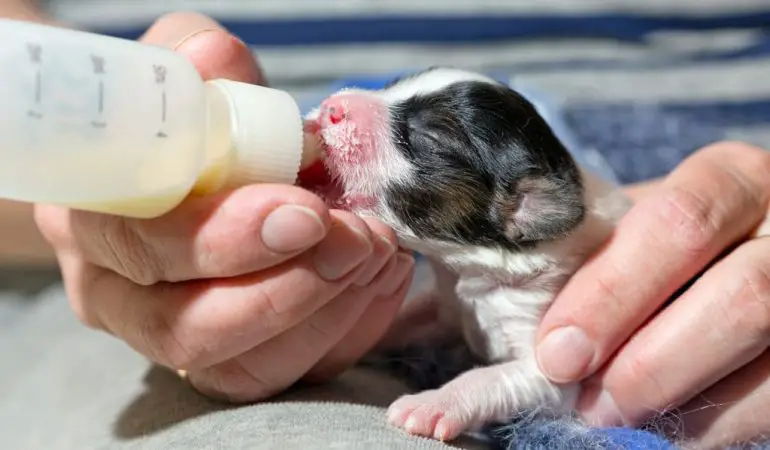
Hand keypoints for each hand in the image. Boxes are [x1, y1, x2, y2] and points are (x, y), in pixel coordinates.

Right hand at [35, 12, 414, 402]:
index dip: (222, 240)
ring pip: (245, 368)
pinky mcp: (239, 358)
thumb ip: (193, 62)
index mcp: (97, 220)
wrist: (200, 166)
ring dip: (327, 313)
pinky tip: (380, 275)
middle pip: (190, 330)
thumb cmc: (189, 117)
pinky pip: (294, 371)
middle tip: (357, 239)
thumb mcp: (185, 72)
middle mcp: (123, 296)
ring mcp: (178, 338)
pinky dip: (351, 327)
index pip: (143, 249)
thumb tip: (216, 61)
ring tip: (377, 250)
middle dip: (289, 291)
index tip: (305, 212)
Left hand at [534, 141, 769, 447]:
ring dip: (680, 406)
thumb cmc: (661, 244)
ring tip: (613, 419)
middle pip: (741, 299)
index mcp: (730, 179)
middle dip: (648, 363)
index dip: (612, 294)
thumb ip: (586, 257)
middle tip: (585, 402)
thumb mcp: (632, 226)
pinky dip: (712, 430)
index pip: (677, 223)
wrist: (738, 251)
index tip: (555, 352)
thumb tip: (505, 326)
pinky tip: (662, 428)